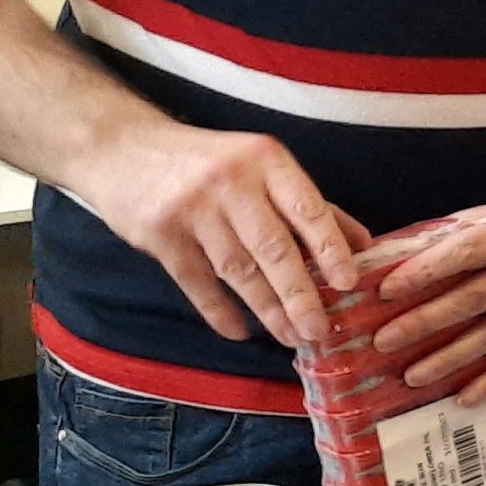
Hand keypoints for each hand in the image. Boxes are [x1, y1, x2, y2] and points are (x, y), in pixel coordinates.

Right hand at [77, 120, 368, 347]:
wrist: (123, 148)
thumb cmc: (210, 161)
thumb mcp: (262, 167)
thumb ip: (309, 205)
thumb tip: (362, 244)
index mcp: (267, 161)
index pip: (308, 209)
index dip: (331, 248)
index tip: (349, 283)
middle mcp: (232, 183)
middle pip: (273, 248)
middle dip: (300, 295)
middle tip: (319, 331)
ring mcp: (193, 210)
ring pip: (238, 271)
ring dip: (267, 310)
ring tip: (290, 338)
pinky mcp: (159, 236)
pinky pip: (197, 284)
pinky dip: (219, 312)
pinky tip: (240, 332)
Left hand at [371, 189, 485, 401]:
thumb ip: (452, 235)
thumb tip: (394, 259)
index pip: (465, 252)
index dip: (425, 272)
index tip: (385, 291)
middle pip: (475, 299)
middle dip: (425, 322)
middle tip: (384, 340)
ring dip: (450, 359)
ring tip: (412, 375)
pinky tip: (462, 397)